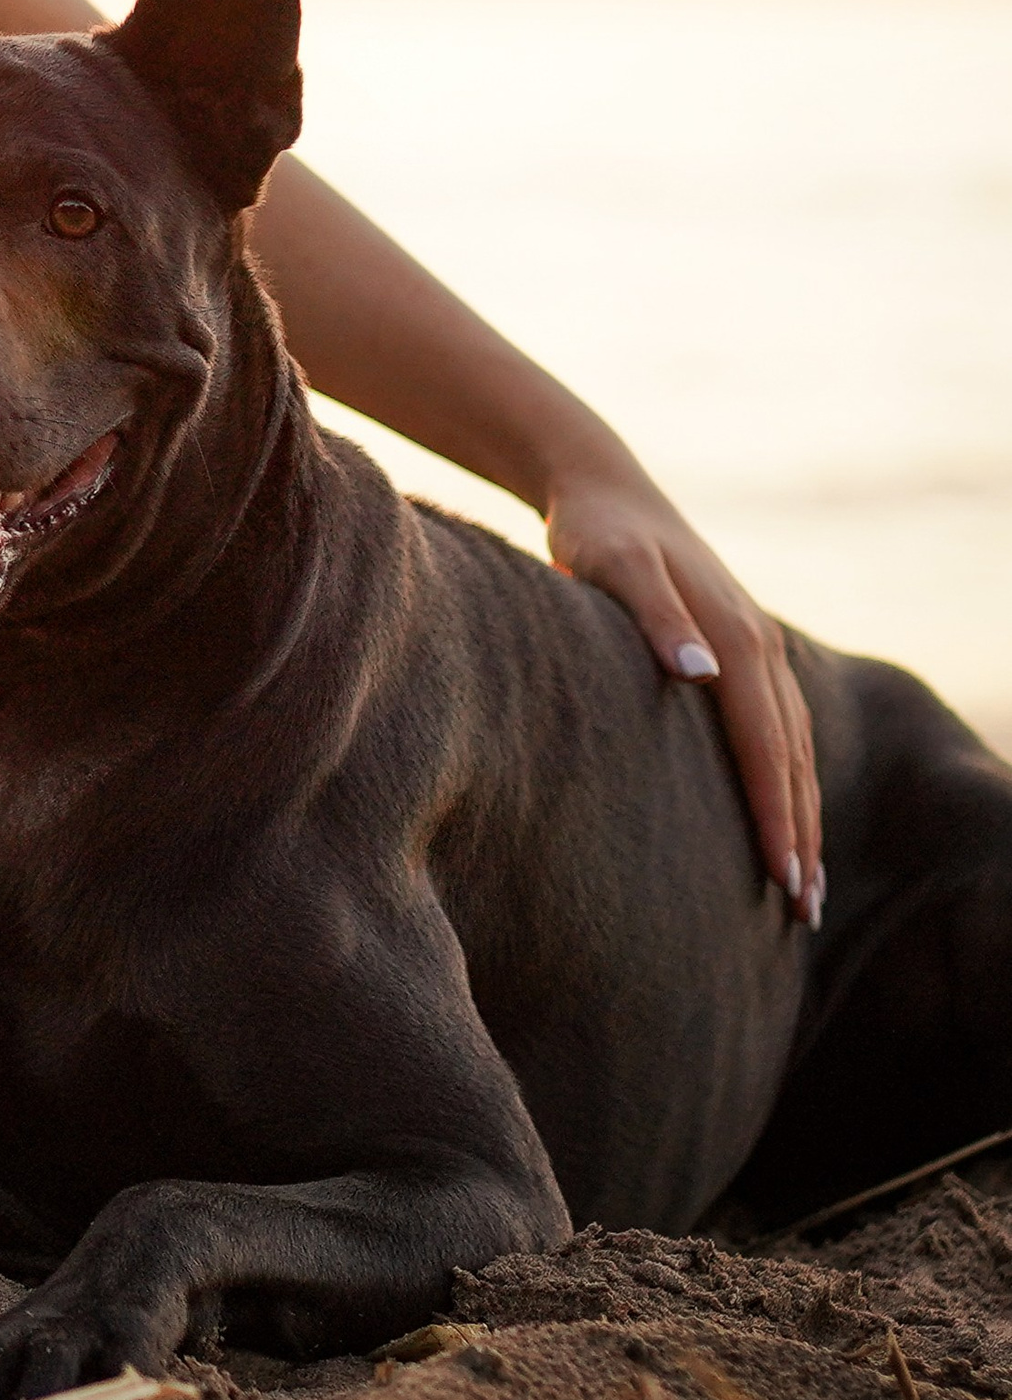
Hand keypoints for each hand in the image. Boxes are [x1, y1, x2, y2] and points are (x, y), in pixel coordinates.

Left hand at [544, 462, 821, 919]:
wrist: (604, 487)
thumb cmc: (596, 531)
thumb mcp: (611, 565)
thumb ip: (653, 616)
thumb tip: (701, 674)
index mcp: (735, 634)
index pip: (764, 743)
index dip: (776, 814)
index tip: (783, 878)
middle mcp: (757, 645)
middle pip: (791, 757)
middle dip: (800, 835)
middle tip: (803, 912)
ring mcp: (755, 647)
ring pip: (793, 748)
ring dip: (802, 816)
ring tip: (802, 887)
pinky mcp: (740, 651)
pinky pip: (778, 731)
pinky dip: (789, 781)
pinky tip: (783, 818)